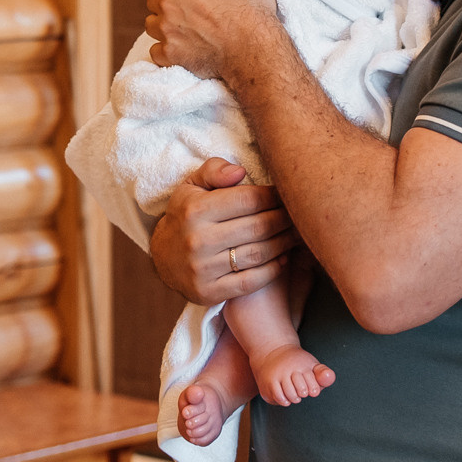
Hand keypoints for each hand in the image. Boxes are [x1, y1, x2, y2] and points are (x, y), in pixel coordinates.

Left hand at [147, 0, 276, 76]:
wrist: (254, 46)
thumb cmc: (250, 5)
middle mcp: (168, 3)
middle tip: (187, 5)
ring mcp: (167, 30)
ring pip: (151, 24)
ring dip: (163, 23)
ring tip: (185, 26)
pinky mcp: (171, 54)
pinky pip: (156, 51)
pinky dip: (166, 50)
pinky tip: (183, 46)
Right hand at [147, 158, 298, 305]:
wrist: (161, 258)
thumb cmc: (186, 215)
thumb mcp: (192, 186)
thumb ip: (214, 170)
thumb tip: (240, 172)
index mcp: (196, 210)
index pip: (248, 199)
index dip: (274, 196)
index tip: (287, 195)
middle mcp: (198, 240)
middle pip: (258, 227)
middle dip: (285, 219)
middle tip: (299, 215)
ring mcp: (203, 269)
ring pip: (258, 254)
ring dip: (284, 244)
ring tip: (297, 235)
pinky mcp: (209, 292)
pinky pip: (251, 282)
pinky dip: (272, 270)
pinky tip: (283, 259)